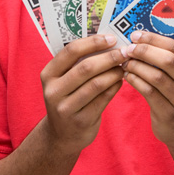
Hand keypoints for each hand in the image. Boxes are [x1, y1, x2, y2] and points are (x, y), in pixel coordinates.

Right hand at [39, 34, 126, 153]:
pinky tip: (121, 81)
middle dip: (109, 57)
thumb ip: (78, 63)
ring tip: (125, 66)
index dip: (94, 42)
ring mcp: (66, 108)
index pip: (71, 51)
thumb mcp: (64, 81)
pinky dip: (115, 87)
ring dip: (115, 72)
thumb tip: (108, 41)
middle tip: (125, 52)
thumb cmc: (68, 98)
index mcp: (48, 74)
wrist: (62, 135)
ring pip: (96, 84)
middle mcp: (54, 91)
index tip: (112, 38)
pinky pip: (103, 99)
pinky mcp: (81, 121)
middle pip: (86, 67)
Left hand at [121, 31, 173, 148]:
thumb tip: (139, 38)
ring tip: (125, 63)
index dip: (153, 39)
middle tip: (128, 49)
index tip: (135, 35)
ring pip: (157, 77)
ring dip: (137, 67)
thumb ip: (167, 59)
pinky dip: (136, 81)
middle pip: (168, 61)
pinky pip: (149, 93)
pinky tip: (127, 76)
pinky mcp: (170, 115)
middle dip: (144, 51)